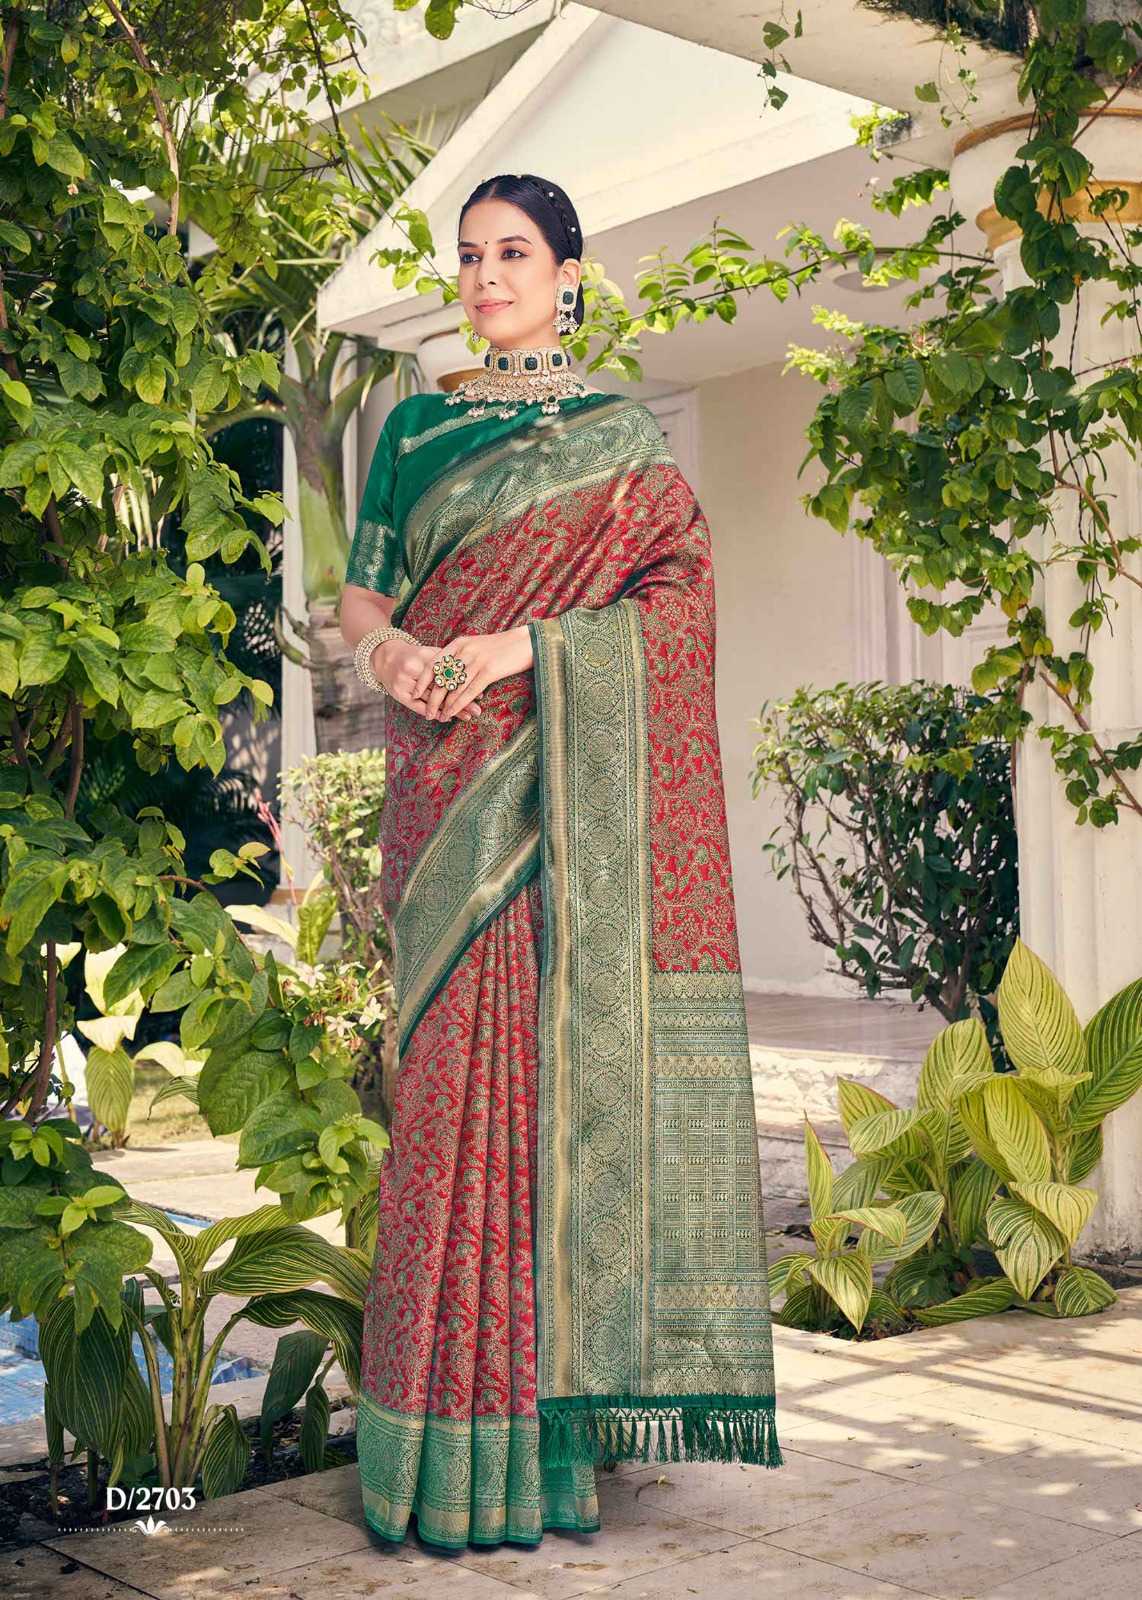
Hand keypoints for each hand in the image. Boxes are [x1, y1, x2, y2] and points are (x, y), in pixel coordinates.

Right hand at [373, 636, 483, 722]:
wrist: (384, 657)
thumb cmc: (414, 655)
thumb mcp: (429, 652)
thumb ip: (448, 661)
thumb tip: (473, 674)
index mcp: (423, 655)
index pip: (447, 673)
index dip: (464, 683)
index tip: (480, 692)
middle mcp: (412, 669)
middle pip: (441, 687)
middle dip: (460, 700)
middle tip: (477, 710)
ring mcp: (404, 682)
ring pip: (431, 699)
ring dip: (450, 710)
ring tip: (466, 716)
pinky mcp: (398, 694)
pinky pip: (418, 707)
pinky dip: (433, 713)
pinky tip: (446, 718)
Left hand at [415, 626, 533, 720]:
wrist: (525, 643)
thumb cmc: (502, 648)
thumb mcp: (476, 646)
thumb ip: (461, 656)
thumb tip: (448, 673)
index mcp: (458, 644)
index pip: (433, 664)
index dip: (422, 681)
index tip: (414, 694)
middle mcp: (464, 651)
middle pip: (440, 678)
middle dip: (431, 698)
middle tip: (426, 712)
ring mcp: (475, 661)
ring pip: (453, 688)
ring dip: (443, 705)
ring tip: (437, 717)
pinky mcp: (488, 671)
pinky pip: (468, 692)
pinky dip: (458, 705)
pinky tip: (452, 713)